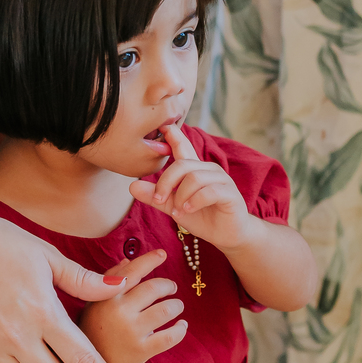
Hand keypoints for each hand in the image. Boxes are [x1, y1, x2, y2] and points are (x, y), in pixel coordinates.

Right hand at [79, 249, 186, 362]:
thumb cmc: (89, 333)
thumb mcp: (93, 303)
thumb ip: (109, 281)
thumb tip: (128, 261)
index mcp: (106, 296)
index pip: (133, 271)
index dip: (150, 260)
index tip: (163, 254)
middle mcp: (118, 310)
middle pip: (154, 288)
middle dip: (167, 285)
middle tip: (172, 287)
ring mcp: (130, 331)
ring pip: (166, 309)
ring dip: (176, 305)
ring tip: (177, 307)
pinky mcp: (141, 351)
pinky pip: (170, 336)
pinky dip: (180, 329)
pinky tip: (181, 326)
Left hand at [129, 124, 250, 253]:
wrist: (226, 236)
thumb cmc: (201, 217)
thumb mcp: (173, 206)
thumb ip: (155, 197)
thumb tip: (131, 186)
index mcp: (194, 169)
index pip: (183, 147)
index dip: (173, 135)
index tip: (163, 126)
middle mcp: (208, 170)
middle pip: (182, 165)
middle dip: (166, 182)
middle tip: (158, 200)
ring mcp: (221, 180)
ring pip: (194, 178)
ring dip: (181, 196)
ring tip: (177, 211)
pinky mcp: (230, 193)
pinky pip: (209, 191)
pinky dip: (194, 201)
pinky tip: (188, 210)